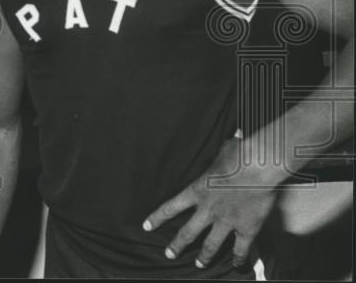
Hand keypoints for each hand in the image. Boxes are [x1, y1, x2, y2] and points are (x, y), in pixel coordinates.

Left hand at [143, 135, 280, 268]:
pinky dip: (238, 259)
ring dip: (204, 257)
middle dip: (177, 245)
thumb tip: (231, 138)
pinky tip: (236, 267)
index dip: (157, 218)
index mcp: (197, 190)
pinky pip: (240, 249)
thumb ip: (220, 154)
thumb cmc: (240, 153)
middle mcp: (208, 209)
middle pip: (187, 232)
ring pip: (210, 245)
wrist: (259, 166)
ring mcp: (226, 221)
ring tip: (199, 265)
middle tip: (169, 254)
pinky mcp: (247, 229)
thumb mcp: (222, 151)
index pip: (170, 207)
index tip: (146, 227)